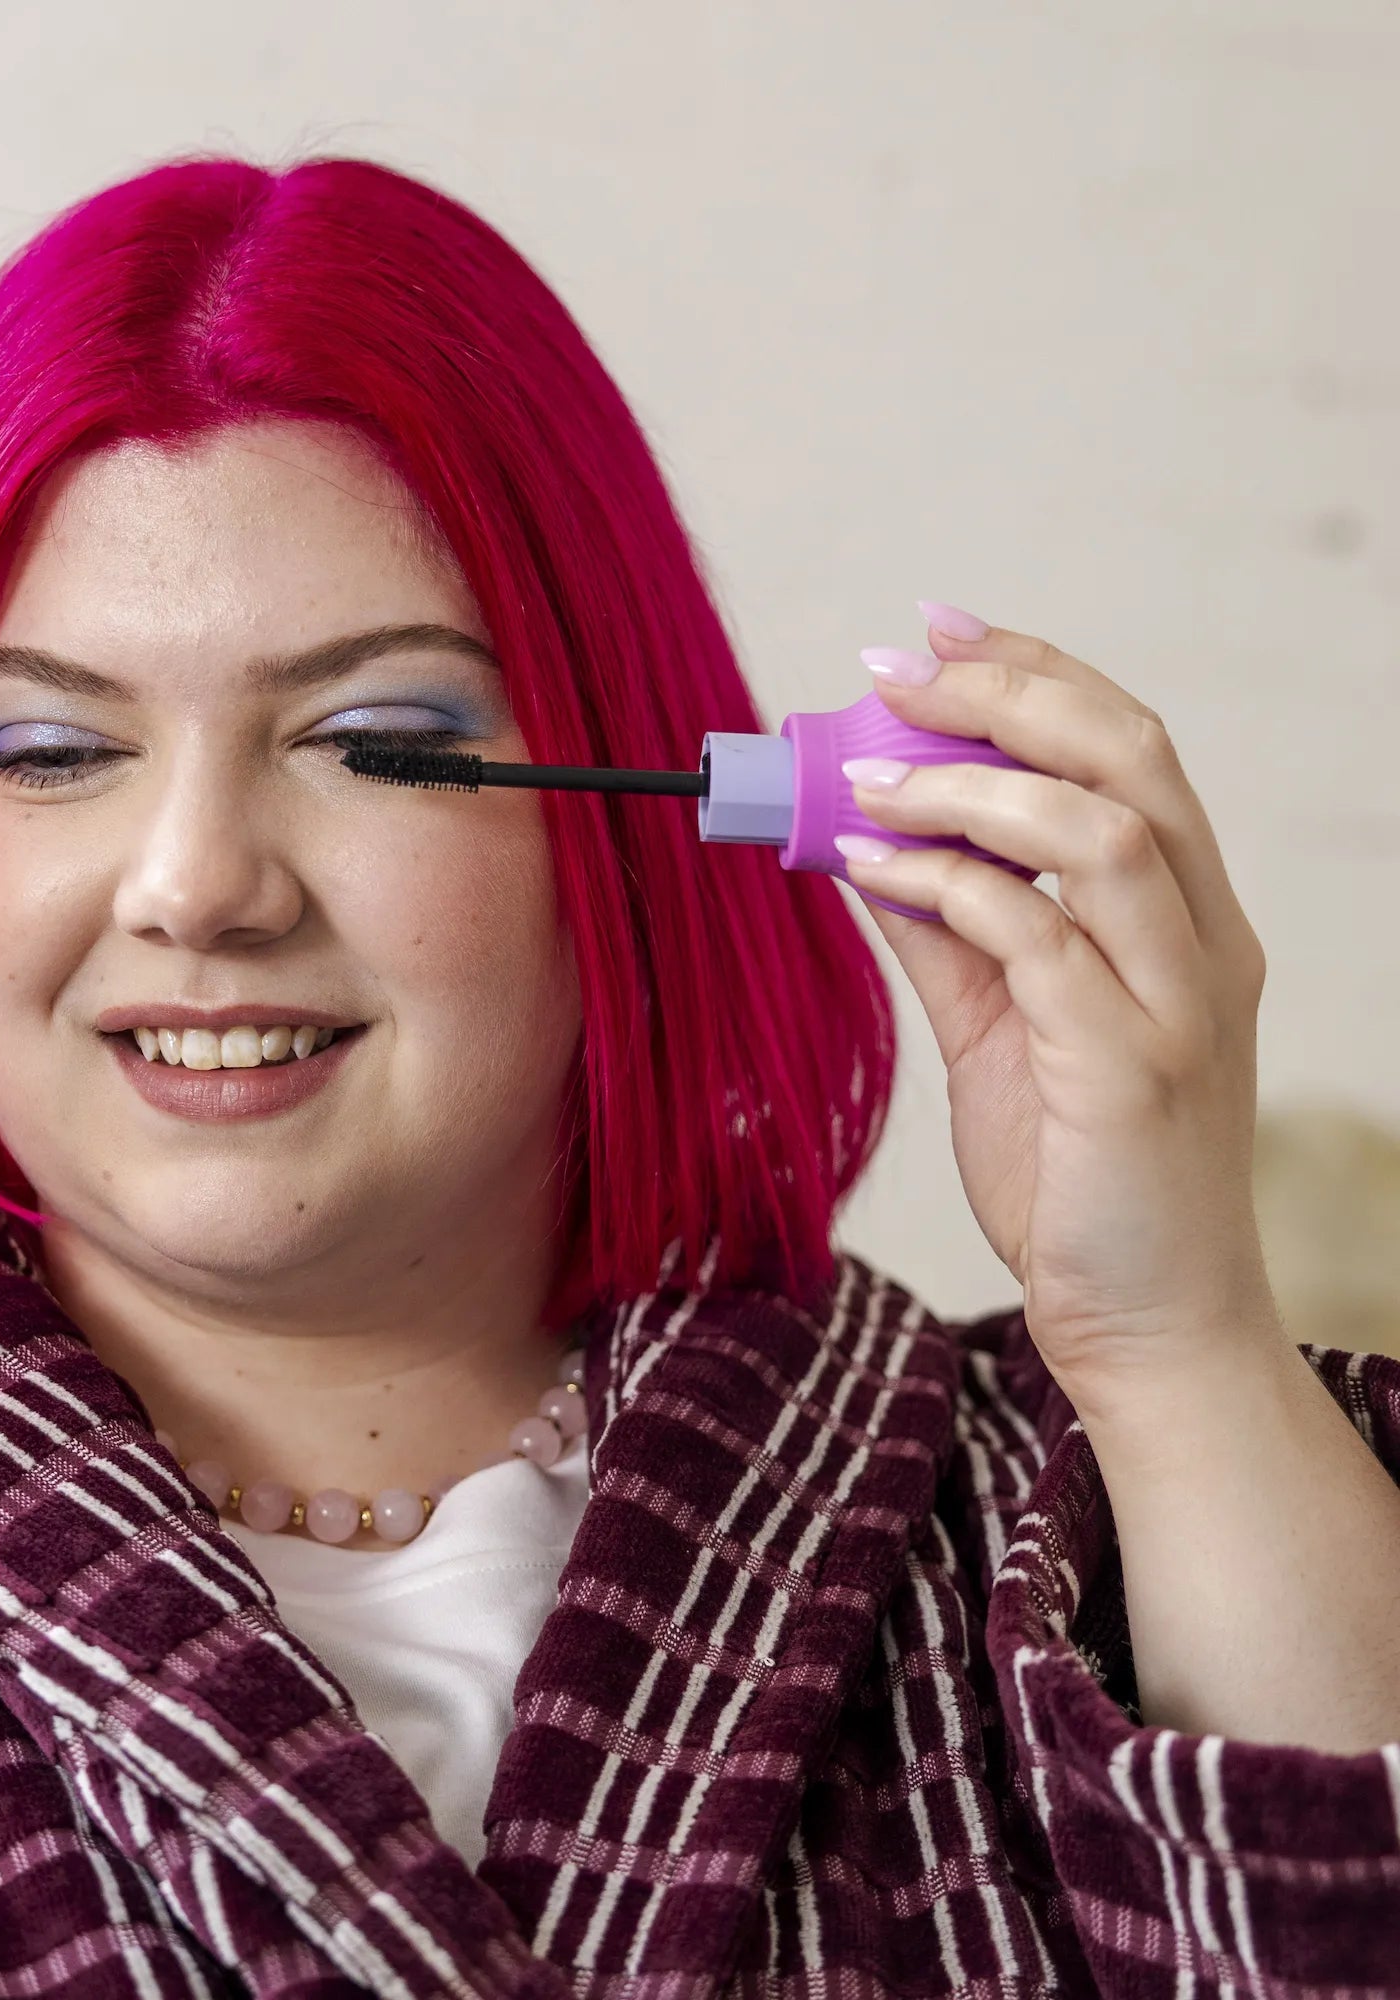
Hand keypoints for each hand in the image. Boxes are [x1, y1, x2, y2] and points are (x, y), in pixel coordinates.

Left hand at [837, 606, 1282, 1409]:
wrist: (1145, 1325)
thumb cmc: (1082, 1174)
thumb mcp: (1005, 1031)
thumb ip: (953, 936)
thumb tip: (868, 844)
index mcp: (1185, 924)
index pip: (1129, 753)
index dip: (1037, 673)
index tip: (937, 630)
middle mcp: (1204, 947)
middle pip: (1134, 761)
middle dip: (1009, 692)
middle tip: (894, 669)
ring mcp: (1182, 1007)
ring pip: (1105, 834)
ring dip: (970, 786)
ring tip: (868, 777)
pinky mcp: (1135, 1073)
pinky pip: (1039, 943)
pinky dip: (949, 887)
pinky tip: (872, 867)